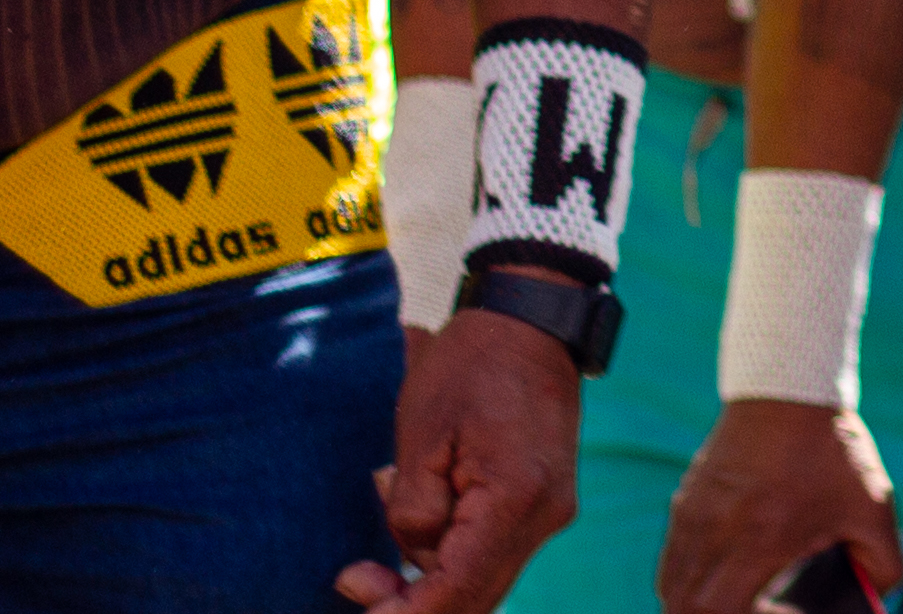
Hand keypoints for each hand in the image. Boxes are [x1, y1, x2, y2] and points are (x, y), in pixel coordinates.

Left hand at [345, 304, 584, 604]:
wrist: (530, 318)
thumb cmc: (470, 366)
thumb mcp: (420, 436)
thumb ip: (412, 514)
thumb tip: (410, 565)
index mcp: (514, 500)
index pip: (456, 592)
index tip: (358, 605)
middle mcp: (543, 517)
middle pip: (474, 598)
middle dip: (411, 603)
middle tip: (353, 578)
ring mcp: (550, 511)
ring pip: (482, 579)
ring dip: (428, 572)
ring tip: (388, 505)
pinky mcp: (543, 502)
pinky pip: (492, 550)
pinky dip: (451, 548)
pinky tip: (422, 503)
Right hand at [663, 398, 902, 613]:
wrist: (789, 387)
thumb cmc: (832, 449)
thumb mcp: (874, 506)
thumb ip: (885, 563)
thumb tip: (875, 599)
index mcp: (758, 539)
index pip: (719, 612)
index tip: (781, 613)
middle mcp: (714, 533)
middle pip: (685, 609)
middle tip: (753, 613)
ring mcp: (693, 518)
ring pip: (671, 588)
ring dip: (696, 607)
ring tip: (733, 604)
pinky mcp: (685, 503)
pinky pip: (671, 560)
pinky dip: (686, 581)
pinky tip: (718, 580)